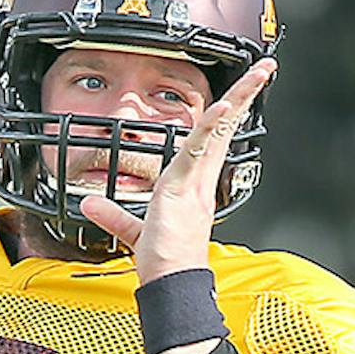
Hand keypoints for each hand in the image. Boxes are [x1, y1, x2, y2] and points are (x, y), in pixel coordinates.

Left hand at [80, 57, 277, 276]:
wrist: (171, 284)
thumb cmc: (162, 265)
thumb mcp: (133, 232)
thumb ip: (114, 215)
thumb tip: (91, 204)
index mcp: (195, 187)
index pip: (213, 142)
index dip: (225, 117)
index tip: (235, 95)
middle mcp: (202, 181)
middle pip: (226, 128)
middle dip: (245, 96)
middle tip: (264, 69)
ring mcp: (196, 183)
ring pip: (220, 132)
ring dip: (239, 98)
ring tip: (258, 72)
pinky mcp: (184, 189)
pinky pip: (198, 151)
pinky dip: (210, 128)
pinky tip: (223, 106)